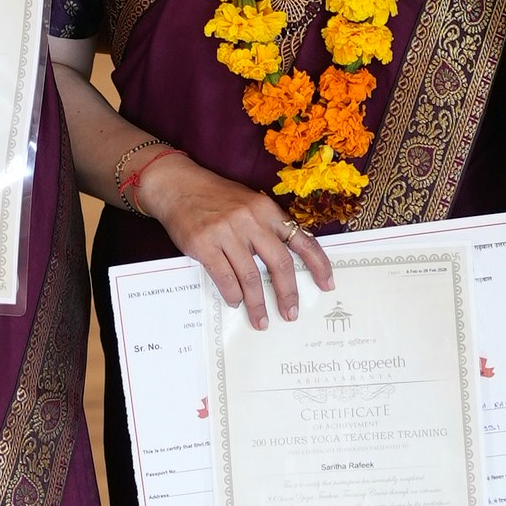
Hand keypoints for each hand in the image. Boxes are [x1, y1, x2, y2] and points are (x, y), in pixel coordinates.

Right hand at [128, 150, 335, 327]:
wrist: (178, 186)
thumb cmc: (216, 198)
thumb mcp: (249, 203)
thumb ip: (267, 227)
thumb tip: (286, 264)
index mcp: (267, 210)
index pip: (302, 239)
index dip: (318, 264)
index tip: (327, 285)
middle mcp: (250, 220)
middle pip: (279, 264)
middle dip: (288, 293)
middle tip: (290, 314)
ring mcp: (226, 232)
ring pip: (250, 277)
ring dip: (257, 303)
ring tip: (261, 320)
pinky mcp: (204, 244)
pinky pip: (224, 277)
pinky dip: (232, 294)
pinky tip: (235, 303)